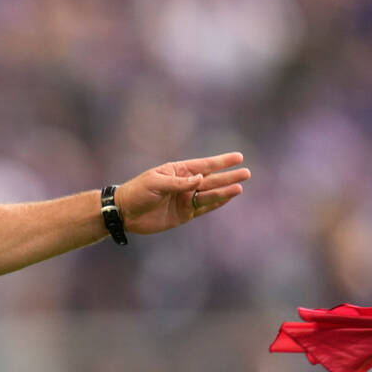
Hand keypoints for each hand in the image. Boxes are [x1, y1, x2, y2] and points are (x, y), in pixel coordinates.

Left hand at [116, 152, 248, 234]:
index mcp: (178, 171)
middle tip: (246, 172)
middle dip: (228, 176)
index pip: (204, 165)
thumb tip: (201, 180)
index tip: (238, 157)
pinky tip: (228, 198)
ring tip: (240, 187)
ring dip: (224, 191)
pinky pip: (203, 209)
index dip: (221, 161)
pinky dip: (216, 204)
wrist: (125, 212)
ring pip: (210, 195)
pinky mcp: (184, 214)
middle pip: (211, 179)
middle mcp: (185, 184)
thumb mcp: (156, 183)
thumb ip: (179, 183)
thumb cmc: (137, 192)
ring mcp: (185, 200)